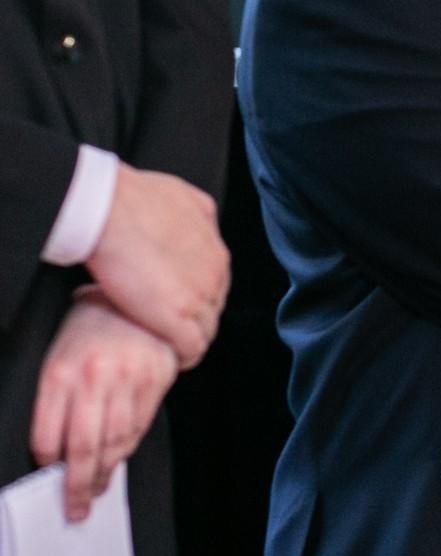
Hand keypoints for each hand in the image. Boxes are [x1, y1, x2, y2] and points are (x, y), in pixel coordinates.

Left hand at [31, 296, 178, 521]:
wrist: (138, 296)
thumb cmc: (94, 324)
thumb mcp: (58, 353)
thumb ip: (56, 399)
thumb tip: (56, 448)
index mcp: (60, 372)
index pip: (48, 436)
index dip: (48, 464)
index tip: (49, 477)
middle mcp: (93, 379)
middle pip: (83, 448)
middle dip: (78, 485)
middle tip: (75, 507)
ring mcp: (128, 380)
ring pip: (115, 443)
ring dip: (106, 473)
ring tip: (98, 489)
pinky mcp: (156, 380)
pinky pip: (139, 427)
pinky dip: (127, 450)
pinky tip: (119, 460)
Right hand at [87, 162, 228, 369]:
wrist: (109, 209)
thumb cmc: (133, 197)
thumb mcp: (182, 196)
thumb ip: (197, 213)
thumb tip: (198, 219)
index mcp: (216, 250)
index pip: (216, 286)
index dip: (197, 298)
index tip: (179, 305)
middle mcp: (215, 274)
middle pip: (214, 308)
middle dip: (196, 319)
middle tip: (172, 328)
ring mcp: (199, 297)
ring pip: (207, 330)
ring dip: (191, 339)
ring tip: (171, 346)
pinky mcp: (177, 318)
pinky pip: (192, 349)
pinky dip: (185, 357)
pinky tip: (173, 359)